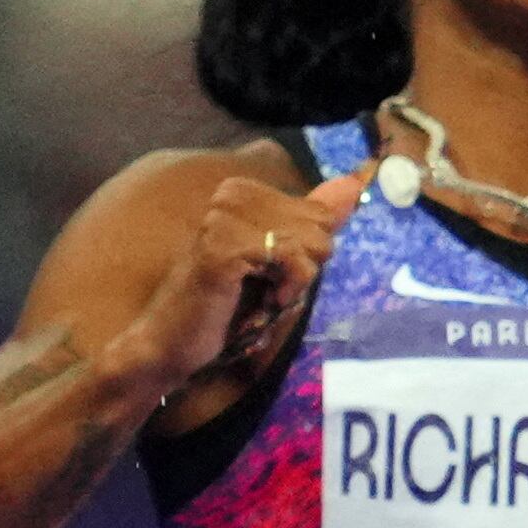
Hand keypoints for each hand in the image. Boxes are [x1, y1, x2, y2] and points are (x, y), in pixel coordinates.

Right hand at [112, 164, 374, 399]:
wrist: (172, 342)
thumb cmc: (226, 304)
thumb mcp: (280, 259)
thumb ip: (314, 220)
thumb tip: (355, 185)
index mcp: (242, 190)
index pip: (320, 214)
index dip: (307, 254)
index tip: (270, 271)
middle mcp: (230, 194)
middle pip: (322, 226)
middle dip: (305, 266)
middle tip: (264, 285)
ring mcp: (223, 218)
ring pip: (313, 243)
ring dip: (296, 282)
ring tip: (259, 293)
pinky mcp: (223, 248)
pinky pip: (295, 261)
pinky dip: (289, 290)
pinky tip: (262, 300)